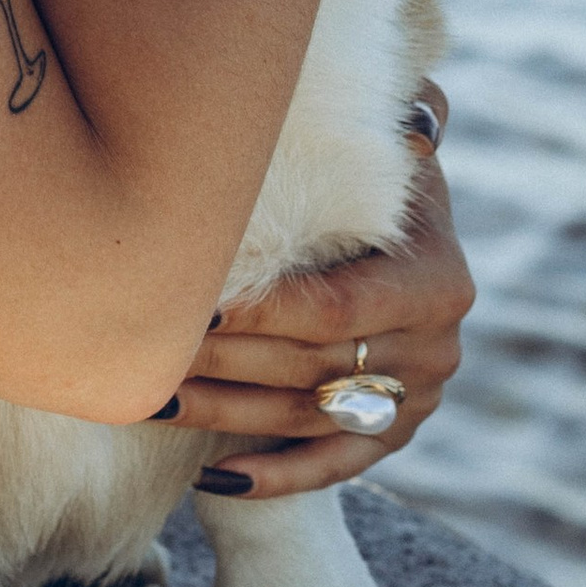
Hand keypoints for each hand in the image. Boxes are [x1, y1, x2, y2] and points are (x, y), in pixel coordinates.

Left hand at [159, 83, 468, 497]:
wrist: (412, 241)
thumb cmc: (381, 180)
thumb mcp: (393, 149)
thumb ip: (398, 120)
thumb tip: (407, 109)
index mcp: (437, 280)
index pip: (334, 308)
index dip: (261, 312)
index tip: (192, 303)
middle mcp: (436, 349)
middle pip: (310, 366)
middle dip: (224, 362)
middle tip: (149, 350)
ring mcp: (417, 400)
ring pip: (305, 417)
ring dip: (224, 414)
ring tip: (151, 400)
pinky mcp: (393, 436)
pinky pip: (333, 468)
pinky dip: (276, 477)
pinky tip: (215, 475)